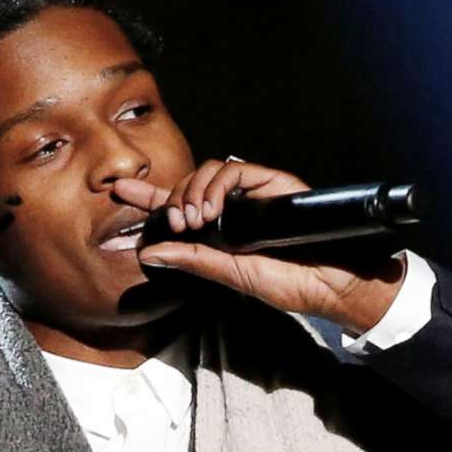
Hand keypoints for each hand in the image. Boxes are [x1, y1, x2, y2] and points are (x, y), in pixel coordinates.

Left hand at [120, 158, 405, 335]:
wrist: (332, 283)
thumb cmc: (289, 284)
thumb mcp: (231, 275)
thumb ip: (193, 260)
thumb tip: (149, 252)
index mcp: (222, 231)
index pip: (179, 207)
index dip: (150, 198)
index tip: (119, 191)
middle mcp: (234, 207)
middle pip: (188, 185)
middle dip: (172, 199)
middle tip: (175, 223)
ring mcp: (254, 192)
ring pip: (208, 171)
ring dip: (192, 192)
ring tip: (196, 220)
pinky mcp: (272, 181)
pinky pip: (235, 167)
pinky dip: (217, 183)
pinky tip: (212, 208)